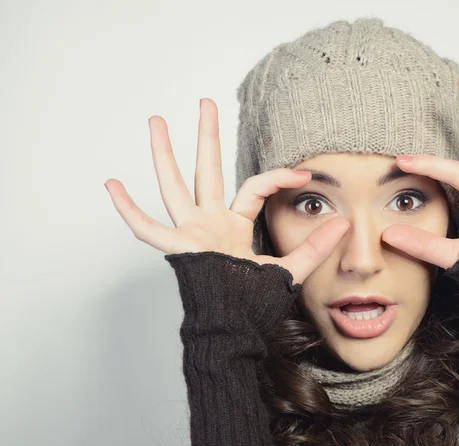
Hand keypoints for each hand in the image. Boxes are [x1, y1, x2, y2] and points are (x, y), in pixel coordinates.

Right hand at [104, 98, 349, 285]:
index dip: (279, 177)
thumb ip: (315, 248)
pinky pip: (148, 229)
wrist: (236, 329)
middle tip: (205, 103)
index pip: (255, 188)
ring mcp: (192, 233)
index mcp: (235, 225)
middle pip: (207, 171)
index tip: (305, 175)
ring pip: (175, 186)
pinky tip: (112, 184)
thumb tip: (345, 224)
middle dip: (206, 137)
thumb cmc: (256, 303)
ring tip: (156, 121)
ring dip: (165, 154)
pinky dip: (130, 211)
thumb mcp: (290, 270)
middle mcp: (211, 223)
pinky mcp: (179, 248)